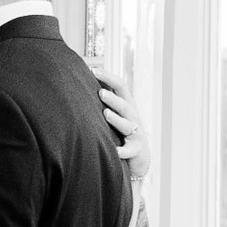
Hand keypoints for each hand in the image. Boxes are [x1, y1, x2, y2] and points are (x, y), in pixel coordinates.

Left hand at [93, 66, 150, 185]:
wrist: (140, 156)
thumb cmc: (121, 131)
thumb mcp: (116, 112)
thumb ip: (104, 97)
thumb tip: (86, 76)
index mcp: (127, 105)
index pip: (120, 87)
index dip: (108, 77)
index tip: (93, 70)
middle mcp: (133, 117)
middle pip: (125, 105)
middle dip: (113, 99)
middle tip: (100, 92)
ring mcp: (136, 134)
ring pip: (127, 126)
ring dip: (116, 120)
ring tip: (105, 114)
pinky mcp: (136, 150)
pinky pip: (129, 151)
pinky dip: (122, 151)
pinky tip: (114, 151)